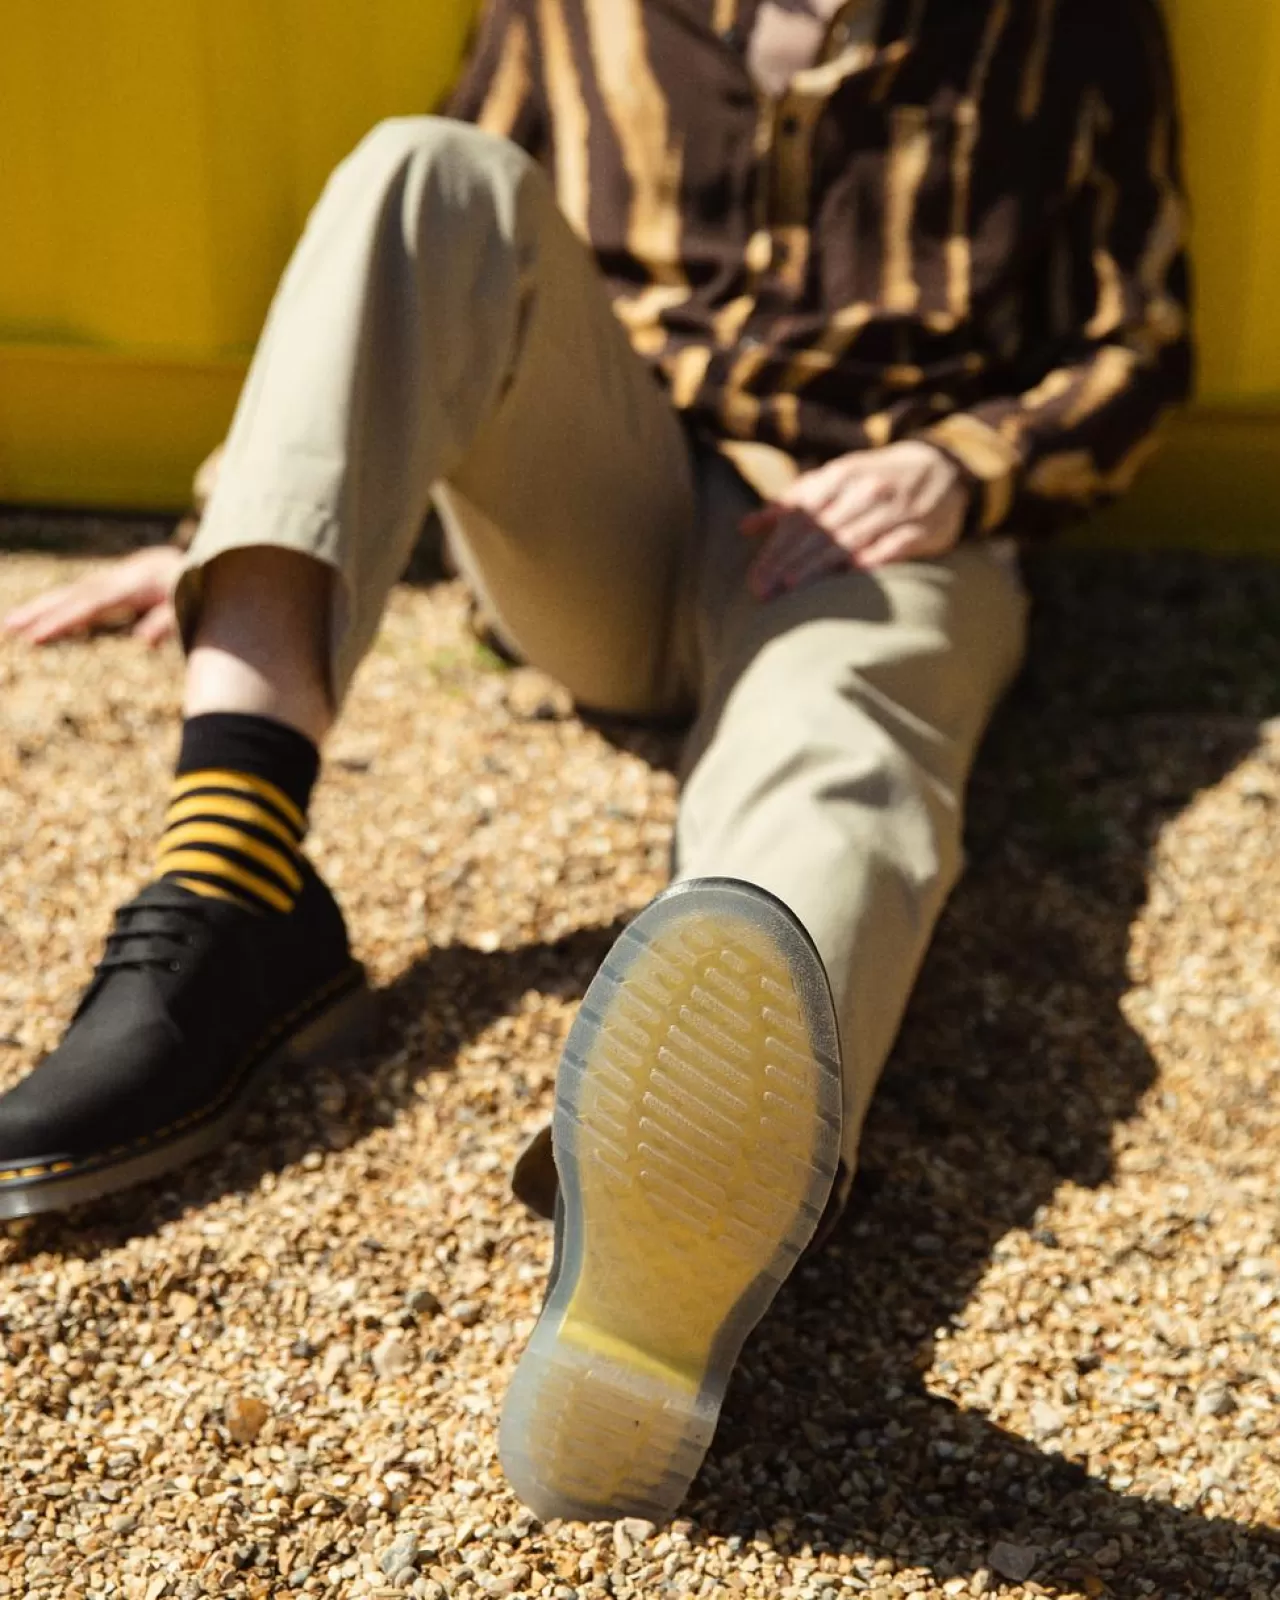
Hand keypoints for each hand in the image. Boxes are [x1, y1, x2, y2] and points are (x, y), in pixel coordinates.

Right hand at [1, 543, 183, 646]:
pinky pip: (74, 597)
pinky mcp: (105, 585)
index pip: (90, 606)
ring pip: (66, 594)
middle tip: (8, 629)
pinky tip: (33, 619)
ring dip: (37, 608)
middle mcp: (113, 580)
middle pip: (70, 597)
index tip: (35, 636)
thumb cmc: (192, 588)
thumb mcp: (187, 604)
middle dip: (38, 613)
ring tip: (8, 625)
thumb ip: (166, 621)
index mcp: (132, 585)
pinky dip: (52, 606)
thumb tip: (142, 642)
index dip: (63, 620)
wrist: (192, 560)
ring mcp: (106, 581)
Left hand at [741, 440, 968, 599]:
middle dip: (788, 562)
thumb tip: (745, 527)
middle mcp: (865, 491)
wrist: (944, 466)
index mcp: (840, 476)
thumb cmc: (876, 478)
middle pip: (820, 531)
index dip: (775, 548)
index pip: (800, 516)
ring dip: (819, 565)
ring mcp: (894, 509)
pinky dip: (872, 559)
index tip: (755, 578)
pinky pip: (894, 546)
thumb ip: (793, 501)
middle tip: (764, 591)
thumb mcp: (835, 478)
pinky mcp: (921, 529)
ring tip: (792, 588)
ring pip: (850, 539)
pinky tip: (849, 575)